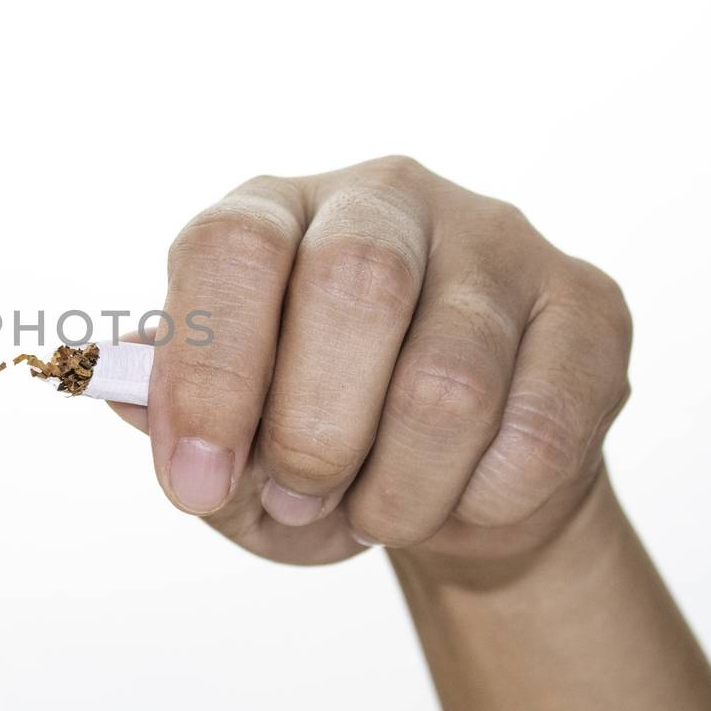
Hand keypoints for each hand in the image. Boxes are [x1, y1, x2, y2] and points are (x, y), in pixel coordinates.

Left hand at [130, 156, 630, 566]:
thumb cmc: (319, 457)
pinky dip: (479, 504)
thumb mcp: (229, 457)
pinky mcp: (588, 302)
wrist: (457, 492)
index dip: (208, 372)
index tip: (195, 482)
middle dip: (312, 433)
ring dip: (396, 492)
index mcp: (272, 211)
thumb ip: (173, 423)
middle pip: (352, 282)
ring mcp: (497, 239)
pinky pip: (538, 429)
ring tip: (375, 512)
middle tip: (297, 497)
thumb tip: (122, 383)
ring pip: (450, 378)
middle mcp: (383, 198)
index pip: (230, 247)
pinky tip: (459, 498)